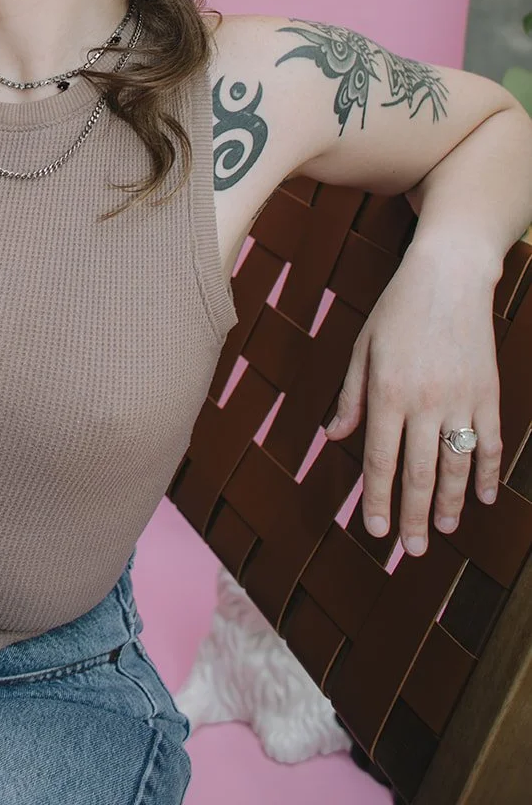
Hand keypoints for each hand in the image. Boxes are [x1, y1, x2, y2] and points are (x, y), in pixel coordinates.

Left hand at [322, 240, 502, 555]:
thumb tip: (336, 437)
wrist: (449, 275)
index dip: (377, 499)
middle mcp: (424, 401)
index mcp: (386, 391)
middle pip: (419, 473)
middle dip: (413, 516)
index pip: (379, 459)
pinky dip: (488, 473)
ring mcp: (461, 399)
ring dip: (450, 504)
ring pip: (456, 466)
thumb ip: (351, 396)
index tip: (376, 530)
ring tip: (443, 531)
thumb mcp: (362, 347)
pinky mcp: (489, 392)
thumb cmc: (397, 309)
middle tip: (410, 550)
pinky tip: (481, 497)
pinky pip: (491, 443)